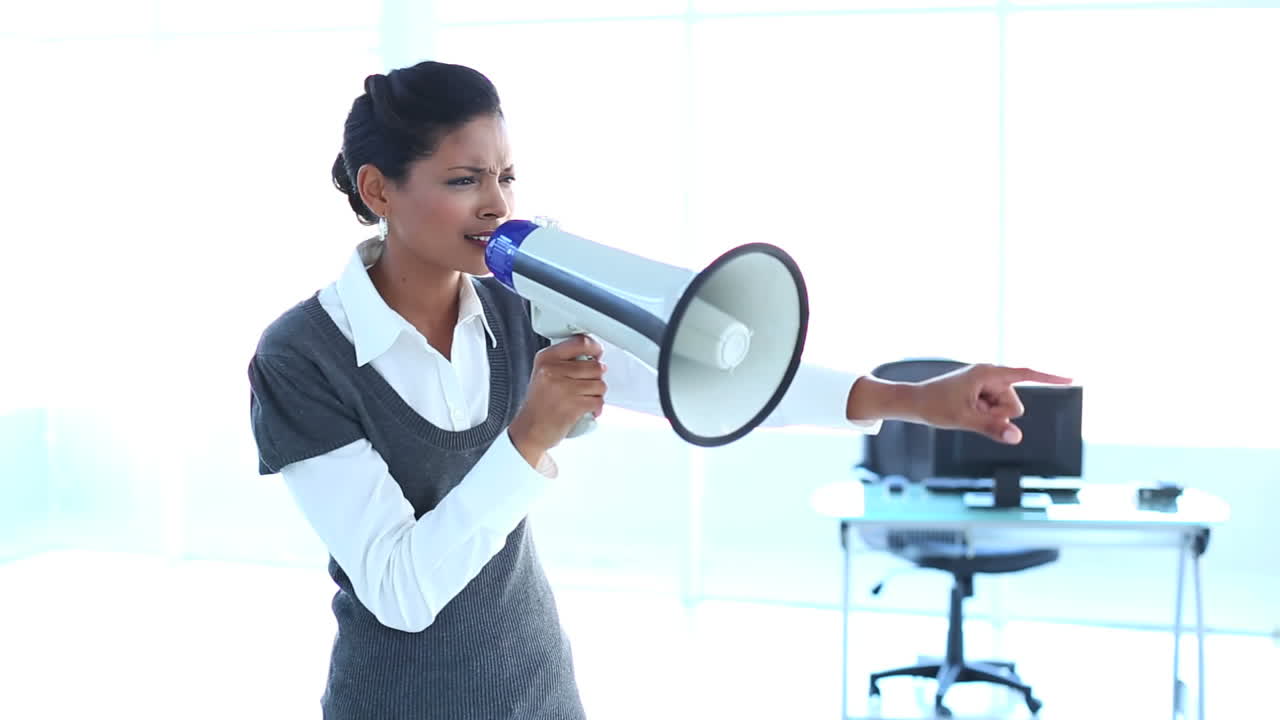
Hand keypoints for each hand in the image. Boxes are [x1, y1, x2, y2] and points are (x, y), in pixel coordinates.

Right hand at [508, 335, 606, 464]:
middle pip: (594, 365)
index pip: (579, 342)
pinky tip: (588, 409)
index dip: (594, 348)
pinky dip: (597, 406)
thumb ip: (563, 361)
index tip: (597, 354)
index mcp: (546, 359)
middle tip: (588, 384)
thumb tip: (593, 355)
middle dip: (597, 376)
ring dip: (598, 393)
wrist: (529, 431)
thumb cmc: (538, 405)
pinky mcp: (573, 405)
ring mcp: (563, 388)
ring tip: (586, 397)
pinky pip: (598, 400)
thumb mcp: (543, 374)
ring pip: (600, 384)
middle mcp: (553, 371)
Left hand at [913, 364, 1071, 443]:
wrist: (913, 402)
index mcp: (988, 373)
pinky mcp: (983, 394)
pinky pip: (996, 412)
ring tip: (965, 410)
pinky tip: (967, 411)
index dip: (1050, 378)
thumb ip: (992, 428)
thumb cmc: (934, 406)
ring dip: (989, 416)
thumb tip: (1017, 437)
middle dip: (998, 414)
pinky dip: (985, 415)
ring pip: (1006, 411)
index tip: (1073, 378)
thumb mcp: (964, 419)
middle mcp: (991, 375)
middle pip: (1015, 405)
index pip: (1026, 374)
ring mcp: (987, 385)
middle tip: (970, 411)